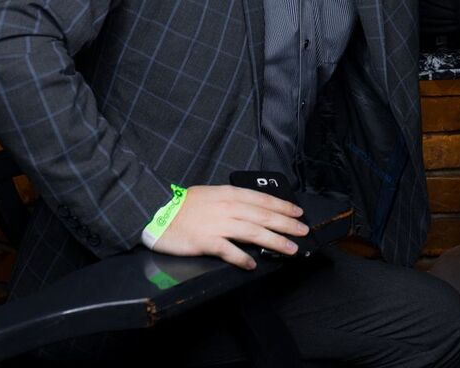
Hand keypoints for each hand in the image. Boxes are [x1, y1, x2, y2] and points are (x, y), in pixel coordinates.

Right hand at [150, 184, 308, 269]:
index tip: (298, 213)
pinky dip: (242, 258)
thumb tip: (252, 209)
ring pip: (253, 232)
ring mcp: (217, 225)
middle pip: (263, 216)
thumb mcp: (211, 194)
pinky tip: (252, 265)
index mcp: (229, 194)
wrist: (156, 212)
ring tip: (290, 249)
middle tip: (303, 231)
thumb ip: (231, 200)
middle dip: (286, 224)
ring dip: (275, 241)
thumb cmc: (183, 205)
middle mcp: (228, 208)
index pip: (262, 200)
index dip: (282, 207)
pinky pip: (229, 251)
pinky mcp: (206, 241)